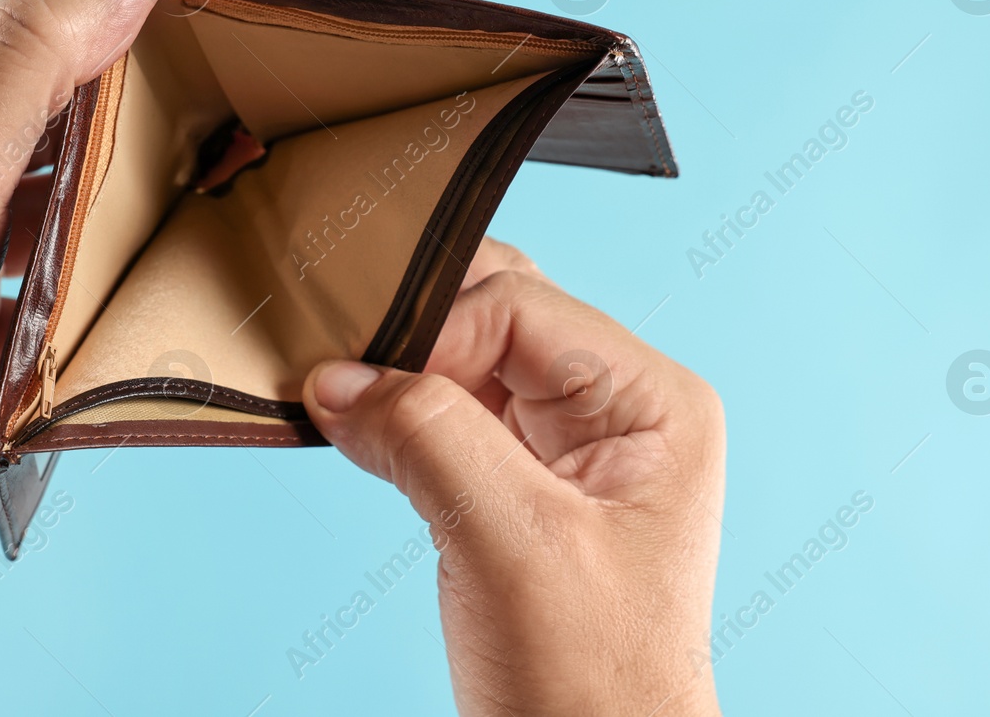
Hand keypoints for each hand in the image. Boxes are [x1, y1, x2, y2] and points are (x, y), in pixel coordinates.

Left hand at [0, 0, 166, 714]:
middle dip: (112, 133)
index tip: (198, 55)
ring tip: (167, 225)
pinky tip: (108, 308)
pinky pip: (29, 287)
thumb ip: (37, 54)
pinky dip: (70, 296)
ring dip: (96, 219)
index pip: (17, 27)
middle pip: (35, 118)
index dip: (105, 34)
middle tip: (200, 146)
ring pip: (38, 206)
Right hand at [302, 239, 725, 716]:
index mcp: (651, 401)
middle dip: (414, 336)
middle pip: (495, 317)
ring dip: (399, 379)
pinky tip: (357, 434)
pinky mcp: (516, 486)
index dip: (432, 332)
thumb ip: (429, 437)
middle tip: (340, 365)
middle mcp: (615, 408)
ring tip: (341, 403)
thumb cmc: (593, 682)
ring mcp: (565, 447)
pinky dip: (397, 420)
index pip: (520, 309)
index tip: (356, 377)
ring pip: (464, 363)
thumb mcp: (513, 543)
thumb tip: (338, 378)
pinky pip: (447, 419)